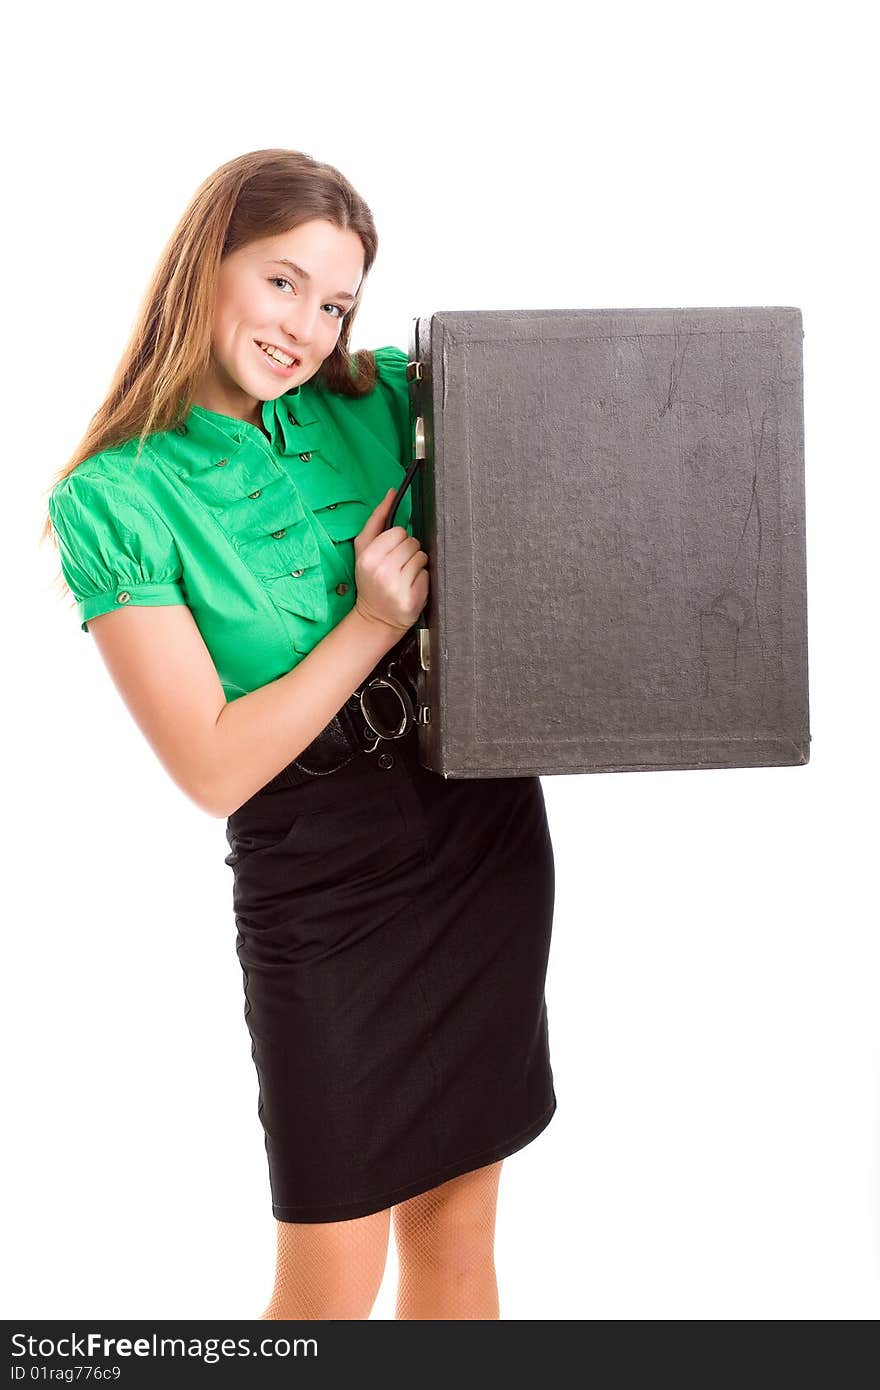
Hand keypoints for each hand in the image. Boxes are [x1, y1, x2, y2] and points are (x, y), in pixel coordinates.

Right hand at [353, 487, 428, 631]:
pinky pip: (427, 575)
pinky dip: (422, 579)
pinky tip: (410, 586)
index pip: (398, 531)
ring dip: (417, 564)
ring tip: (404, 575)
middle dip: (408, 551)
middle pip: (412, 543)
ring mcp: (397, 587)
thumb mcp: (364, 548)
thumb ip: (377, 519)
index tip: (391, 551)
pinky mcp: (412, 600)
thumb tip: (391, 493)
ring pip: (422, 557)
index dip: (397, 539)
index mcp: (368, 557)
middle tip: (398, 565)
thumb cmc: (370, 579)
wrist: (375, 617)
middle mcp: (382, 572)